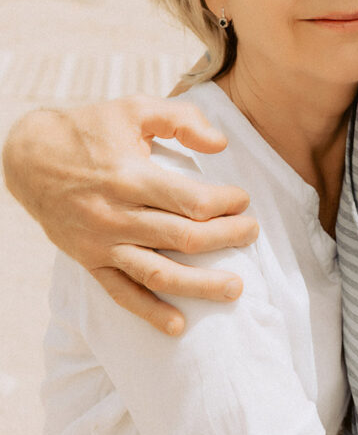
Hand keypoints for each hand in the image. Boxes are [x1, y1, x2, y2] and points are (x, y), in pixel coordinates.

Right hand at [2, 96, 258, 334]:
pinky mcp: (90, 261)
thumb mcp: (134, 108)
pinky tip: (178, 326)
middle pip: (184, 238)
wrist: (29, 157)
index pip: (191, 200)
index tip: (243, 200)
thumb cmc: (90, 129)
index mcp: (131, 177)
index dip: (226, 203)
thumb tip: (221, 144)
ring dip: (201, 285)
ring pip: (159, 272)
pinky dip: (150, 312)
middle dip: (226, 238)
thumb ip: (181, 119)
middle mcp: (117, 215)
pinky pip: (122, 293)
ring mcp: (102, 243)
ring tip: (235, 289)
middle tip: (252, 233)